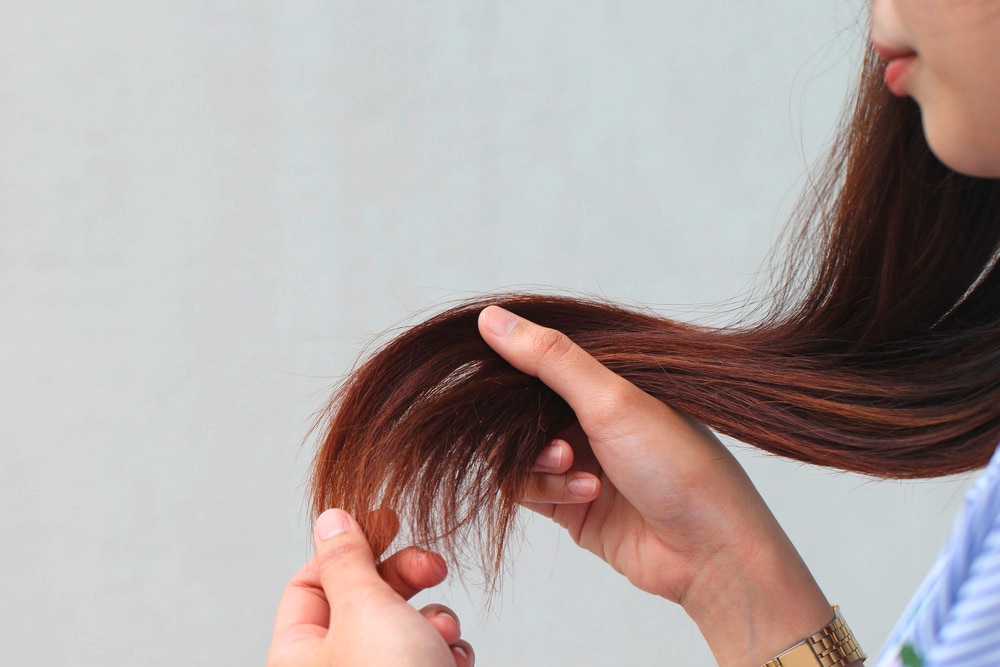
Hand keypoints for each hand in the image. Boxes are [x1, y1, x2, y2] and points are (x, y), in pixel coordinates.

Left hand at [268, 509, 473, 666]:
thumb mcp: (365, 609)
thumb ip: (348, 559)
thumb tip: (330, 518)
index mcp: (298, 658)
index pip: (309, 585)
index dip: (349, 549)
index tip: (388, 520)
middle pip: (362, 602)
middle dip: (403, 580)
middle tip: (434, 565)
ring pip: (403, 628)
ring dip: (433, 620)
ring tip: (442, 633)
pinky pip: (428, 658)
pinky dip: (447, 652)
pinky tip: (456, 660)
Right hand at [479, 306, 830, 666]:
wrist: (709, 553)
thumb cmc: (680, 466)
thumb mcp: (613, 400)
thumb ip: (549, 359)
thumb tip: (492, 318)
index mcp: (610, 379)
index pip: (541, 358)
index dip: (512, 364)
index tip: (485, 371)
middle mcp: (594, 415)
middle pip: (521, 409)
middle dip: (524, 423)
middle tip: (551, 435)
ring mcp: (582, 460)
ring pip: (518, 451)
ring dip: (539, 460)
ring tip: (573, 466)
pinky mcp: (571, 503)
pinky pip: (527, 489)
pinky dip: (548, 490)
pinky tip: (588, 493)